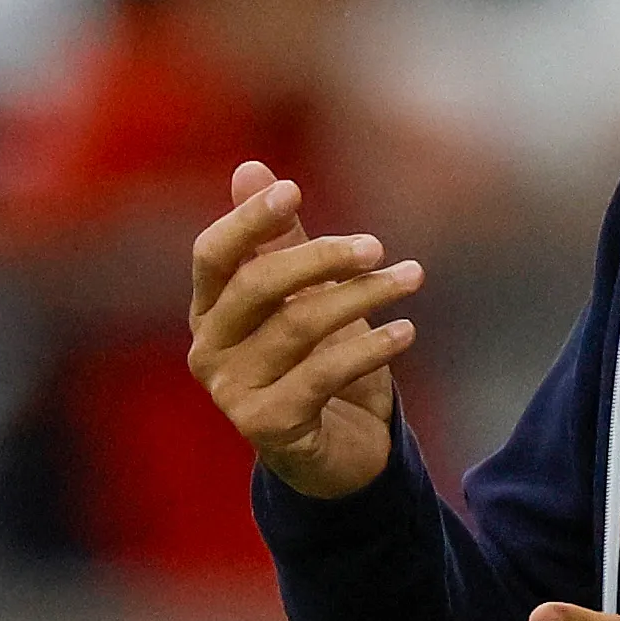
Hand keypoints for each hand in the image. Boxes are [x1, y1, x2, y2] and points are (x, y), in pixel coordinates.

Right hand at [188, 161, 421, 498]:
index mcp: (209, 311)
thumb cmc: (316, 363)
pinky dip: (370, 347)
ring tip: (410, 278)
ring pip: (299, 326)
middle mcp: (208, 351)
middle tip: (375, 244)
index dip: (248, 220)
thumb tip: (250, 167)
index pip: (213, 255)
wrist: (337, 452)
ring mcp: (232, 392)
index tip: (293, 188)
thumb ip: (280, 240)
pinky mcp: (267, 427)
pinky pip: (323, 374)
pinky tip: (405, 330)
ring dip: (363, 296)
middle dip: (320, 257)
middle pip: (256, 285)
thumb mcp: (304, 296)